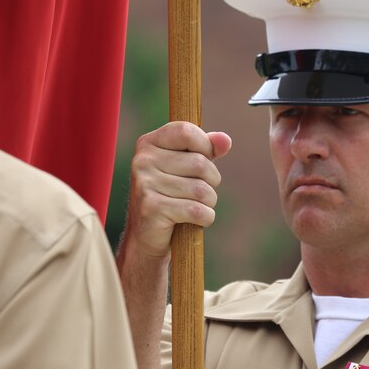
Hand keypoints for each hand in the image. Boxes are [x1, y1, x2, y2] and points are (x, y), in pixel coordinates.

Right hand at [124, 122, 232, 258]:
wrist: (147, 236)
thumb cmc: (172, 196)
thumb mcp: (188, 167)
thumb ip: (207, 150)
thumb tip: (225, 140)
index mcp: (148, 143)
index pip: (186, 132)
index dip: (205, 146)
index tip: (205, 160)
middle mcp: (142, 161)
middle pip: (200, 164)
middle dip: (211, 182)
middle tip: (199, 193)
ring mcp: (145, 184)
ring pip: (202, 190)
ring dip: (209, 202)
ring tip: (195, 206)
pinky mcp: (152, 208)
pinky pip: (197, 210)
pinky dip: (206, 218)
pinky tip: (196, 220)